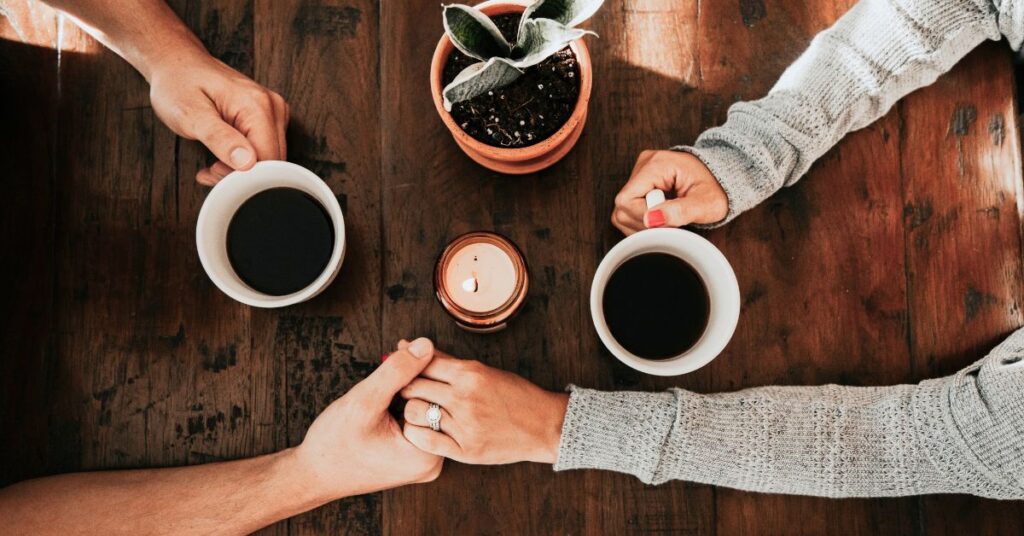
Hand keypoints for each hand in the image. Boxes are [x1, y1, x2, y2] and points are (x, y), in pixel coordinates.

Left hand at [147, 49, 288, 185]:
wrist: (177, 64)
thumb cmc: (179, 84)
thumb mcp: (190, 114)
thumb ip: (219, 138)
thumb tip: (246, 162)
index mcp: (257, 106)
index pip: (268, 159)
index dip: (243, 175)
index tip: (214, 172)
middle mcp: (272, 107)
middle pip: (272, 160)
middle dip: (241, 174)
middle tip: (210, 170)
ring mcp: (273, 111)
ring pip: (269, 158)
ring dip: (241, 169)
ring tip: (213, 162)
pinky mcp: (268, 117)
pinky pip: (265, 149)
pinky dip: (244, 160)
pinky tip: (223, 155)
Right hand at [289, 338, 443, 500]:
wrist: (314, 474)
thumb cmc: (334, 443)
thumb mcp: (365, 401)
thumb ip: (397, 372)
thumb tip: (426, 345)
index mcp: (427, 455)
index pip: (440, 397)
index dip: (422, 366)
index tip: (403, 346)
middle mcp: (432, 462)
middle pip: (436, 403)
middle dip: (418, 373)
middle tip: (398, 349)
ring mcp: (423, 461)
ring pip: (426, 409)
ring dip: (411, 385)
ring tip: (391, 368)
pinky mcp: (413, 457)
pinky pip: (418, 420)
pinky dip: (406, 400)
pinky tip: (390, 387)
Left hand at [396, 342, 568, 464]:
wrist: (543, 426)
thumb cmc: (513, 394)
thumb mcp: (482, 370)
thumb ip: (445, 360)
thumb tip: (409, 344)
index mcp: (470, 373)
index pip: (422, 363)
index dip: (406, 366)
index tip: (403, 371)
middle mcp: (465, 397)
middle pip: (413, 387)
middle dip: (404, 387)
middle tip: (405, 391)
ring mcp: (465, 425)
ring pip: (414, 412)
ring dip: (410, 410)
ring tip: (416, 411)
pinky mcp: (465, 449)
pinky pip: (424, 440)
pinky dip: (416, 434)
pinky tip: (422, 429)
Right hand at [611, 150, 727, 234]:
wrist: (722, 179)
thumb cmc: (717, 189)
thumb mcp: (706, 204)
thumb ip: (680, 212)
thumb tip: (651, 219)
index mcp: (657, 164)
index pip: (627, 200)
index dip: (644, 219)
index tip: (668, 222)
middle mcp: (644, 164)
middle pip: (622, 206)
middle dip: (645, 223)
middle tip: (671, 221)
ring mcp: (640, 171)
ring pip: (623, 210)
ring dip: (644, 223)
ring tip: (668, 217)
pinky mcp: (640, 181)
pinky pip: (628, 209)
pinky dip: (643, 219)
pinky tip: (661, 215)